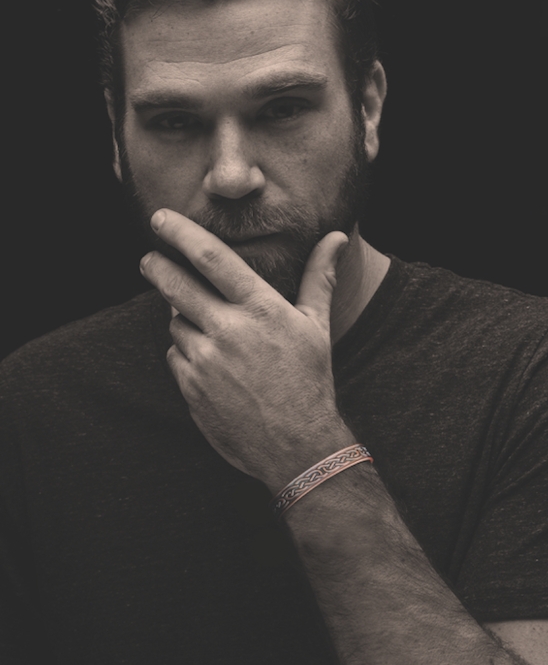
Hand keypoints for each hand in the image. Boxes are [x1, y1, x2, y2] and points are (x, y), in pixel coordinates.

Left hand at [139, 209, 354, 491]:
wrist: (296, 446)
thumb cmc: (310, 380)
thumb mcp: (316, 325)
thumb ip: (319, 276)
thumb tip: (337, 236)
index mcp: (260, 309)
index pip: (212, 257)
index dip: (182, 233)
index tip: (161, 218)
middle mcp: (228, 330)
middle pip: (175, 285)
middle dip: (156, 267)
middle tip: (148, 259)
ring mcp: (206, 361)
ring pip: (176, 323)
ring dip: (182, 318)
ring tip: (208, 329)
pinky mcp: (190, 388)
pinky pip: (175, 356)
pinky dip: (185, 351)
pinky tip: (209, 361)